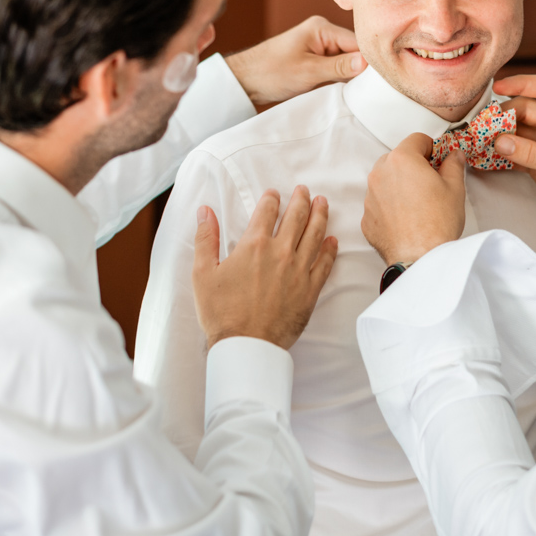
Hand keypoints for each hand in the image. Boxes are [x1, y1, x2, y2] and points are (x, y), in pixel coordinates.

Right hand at [192, 186, 337, 350]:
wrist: (246, 345)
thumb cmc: (221, 312)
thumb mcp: (203, 273)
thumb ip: (205, 239)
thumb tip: (205, 211)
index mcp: (254, 245)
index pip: (267, 212)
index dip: (271, 199)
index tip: (274, 193)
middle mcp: (280, 253)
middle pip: (296, 217)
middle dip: (301, 200)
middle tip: (304, 190)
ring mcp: (298, 270)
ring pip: (314, 235)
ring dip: (319, 215)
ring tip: (323, 203)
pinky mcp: (310, 289)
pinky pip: (324, 264)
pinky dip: (329, 250)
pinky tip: (332, 240)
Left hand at [225, 15, 365, 104]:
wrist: (244, 81)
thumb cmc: (270, 72)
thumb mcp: (308, 72)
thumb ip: (339, 67)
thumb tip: (366, 63)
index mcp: (321, 28)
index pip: (357, 42)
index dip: (370, 60)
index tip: (382, 79)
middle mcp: (322, 34)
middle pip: (354, 51)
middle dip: (360, 70)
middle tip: (371, 90)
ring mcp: (318, 47)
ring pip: (346, 62)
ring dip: (349, 76)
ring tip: (358, 92)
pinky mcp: (315, 60)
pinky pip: (336, 69)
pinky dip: (340, 80)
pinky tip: (344, 90)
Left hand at [363, 133, 465, 264]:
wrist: (420, 257)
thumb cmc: (437, 223)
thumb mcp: (454, 188)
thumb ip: (453, 164)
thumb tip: (454, 156)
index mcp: (401, 160)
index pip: (416, 140)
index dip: (431, 148)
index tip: (438, 159)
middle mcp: (380, 174)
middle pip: (398, 158)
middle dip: (413, 166)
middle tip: (431, 182)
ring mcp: (369, 197)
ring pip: (386, 180)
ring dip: (400, 185)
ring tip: (419, 204)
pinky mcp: (366, 217)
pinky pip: (379, 203)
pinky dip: (391, 206)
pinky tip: (407, 219)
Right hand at [492, 74, 535, 236]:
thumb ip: (534, 154)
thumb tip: (501, 141)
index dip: (522, 83)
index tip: (499, 86)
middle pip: (525, 110)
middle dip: (504, 114)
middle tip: (482, 125)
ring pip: (518, 132)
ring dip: (499, 135)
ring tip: (479, 140)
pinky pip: (516, 153)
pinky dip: (501, 154)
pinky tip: (487, 157)